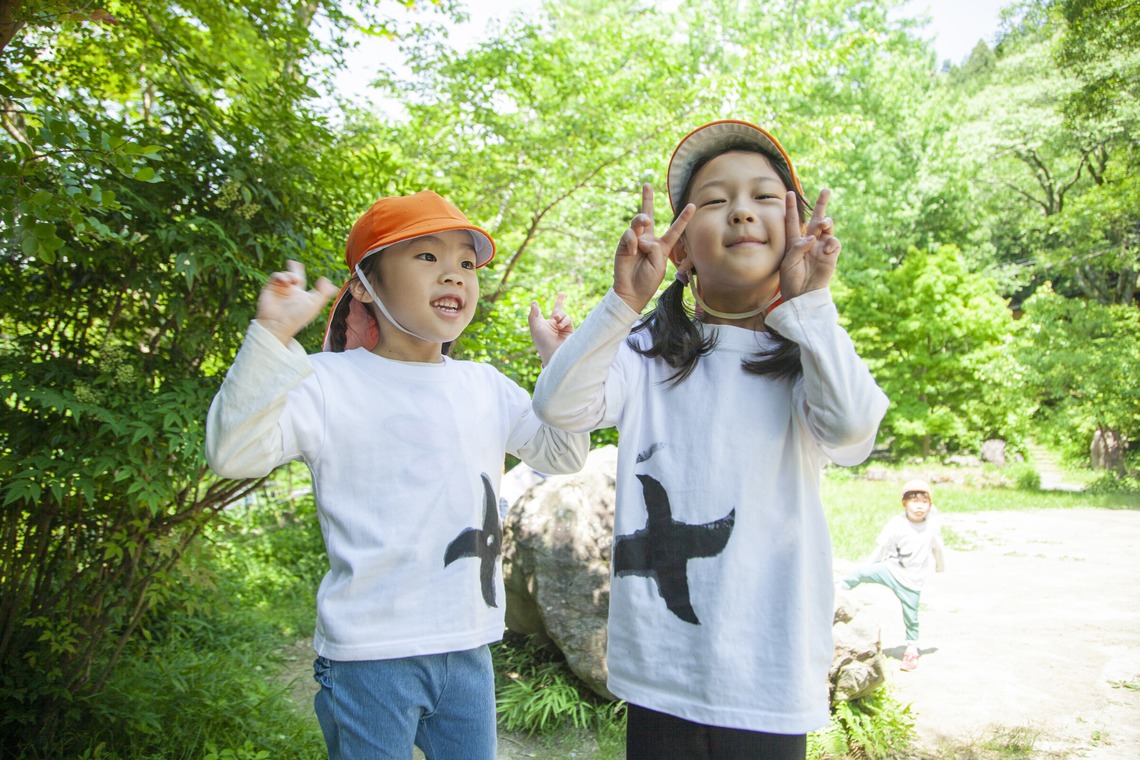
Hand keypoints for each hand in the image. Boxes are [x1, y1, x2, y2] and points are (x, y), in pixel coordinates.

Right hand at [255, 260, 339, 343]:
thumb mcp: (314, 304)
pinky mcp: (269, 288)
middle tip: (292, 262)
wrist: (279, 324)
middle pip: (291, 276)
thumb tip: (329, 281)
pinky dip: (281, 276)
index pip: (301, 280)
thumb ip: (324, 293)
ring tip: (295, 281)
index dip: (302, 272)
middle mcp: (289, 291)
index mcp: (299, 294)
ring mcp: (278, 290)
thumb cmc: (298, 317)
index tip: (303, 266)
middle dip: (292, 268)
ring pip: (284, 275)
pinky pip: (275, 276)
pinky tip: (287, 281)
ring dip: (291, 274)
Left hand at [528, 292, 573, 365]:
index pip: (540, 313)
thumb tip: (534, 302)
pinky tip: (560, 327)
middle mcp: (551, 325)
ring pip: (562, 313)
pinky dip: (564, 320)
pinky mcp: (569, 329)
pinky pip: (567, 319)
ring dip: (559, 315)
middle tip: (562, 293)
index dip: (537, 308)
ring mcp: (561, 327)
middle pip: (557, 310)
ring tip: (556, 321)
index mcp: (541, 324)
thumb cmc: (543, 341)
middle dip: (560, 301)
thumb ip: (534, 314)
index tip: (535, 302)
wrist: (555, 352)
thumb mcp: (535, 328)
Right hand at [613, 184, 694, 313]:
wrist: (632, 292)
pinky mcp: (624, 245)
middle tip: (647, 185)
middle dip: (647, 199)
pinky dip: (633, 241)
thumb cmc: (648, 281)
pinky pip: (630, 235)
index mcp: (662, 246)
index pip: (674, 230)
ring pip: (638, 221)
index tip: (693, 205)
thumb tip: (641, 237)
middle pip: (648, 215)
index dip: (683, 218)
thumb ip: (654, 248)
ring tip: (643, 223)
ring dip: (641, 219)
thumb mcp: (660, 264)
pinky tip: (634, 251)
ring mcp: (635, 241)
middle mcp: (648, 240)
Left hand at [779, 189, 841, 299]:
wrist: (802, 296)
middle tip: (826, 190)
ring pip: (827, 227)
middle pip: (816, 219)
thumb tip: (813, 238)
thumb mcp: (788, 263)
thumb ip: (798, 248)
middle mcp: (809, 242)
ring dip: (826, 221)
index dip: (791, 207)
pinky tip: (825, 248)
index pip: (793, 221)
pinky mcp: (831, 255)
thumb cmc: (791, 281)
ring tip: (823, 223)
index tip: (789, 193)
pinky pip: (834, 242)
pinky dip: (831, 242)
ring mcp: (821, 248)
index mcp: (794, 242)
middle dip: (821, 204)